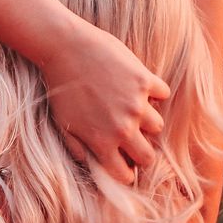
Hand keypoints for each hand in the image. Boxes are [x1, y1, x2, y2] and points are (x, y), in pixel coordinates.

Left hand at [39, 14, 169, 186]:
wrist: (64, 48)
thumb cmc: (59, 87)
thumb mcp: (62, 124)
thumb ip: (77, 147)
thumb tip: (89, 164)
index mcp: (102, 142)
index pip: (124, 174)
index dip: (125, 172)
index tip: (124, 163)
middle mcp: (123, 127)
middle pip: (148, 156)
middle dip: (142, 153)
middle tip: (135, 141)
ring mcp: (136, 104)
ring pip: (158, 126)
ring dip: (148, 121)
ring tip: (135, 110)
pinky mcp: (144, 80)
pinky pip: (162, 93)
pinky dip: (155, 91)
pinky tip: (140, 86)